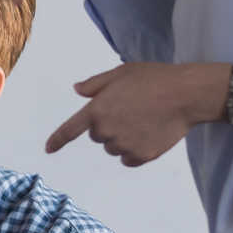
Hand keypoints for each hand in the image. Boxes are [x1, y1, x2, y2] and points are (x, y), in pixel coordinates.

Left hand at [46, 62, 228, 163]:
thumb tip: (77, 90)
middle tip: (130, 111)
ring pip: (114, 148)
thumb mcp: (119, 74)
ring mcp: (123, 146)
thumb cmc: (152, 79)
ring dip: (122, 139)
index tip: (48, 149)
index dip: (58, 140)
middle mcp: (106, 131)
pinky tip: (149, 134)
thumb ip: (95, 84)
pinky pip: (129, 159)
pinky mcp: (141, 156)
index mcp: (96, 110)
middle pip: (98, 136)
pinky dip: (135, 151)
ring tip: (144, 120)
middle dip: (108, 125)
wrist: (185, 95)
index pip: (70, 129)